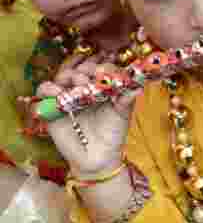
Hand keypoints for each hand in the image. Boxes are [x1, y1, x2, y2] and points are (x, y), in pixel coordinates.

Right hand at [37, 57, 136, 175]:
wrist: (97, 156)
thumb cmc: (113, 133)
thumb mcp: (122, 115)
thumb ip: (127, 100)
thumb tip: (138, 87)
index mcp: (103, 86)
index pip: (101, 68)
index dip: (102, 66)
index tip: (104, 70)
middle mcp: (85, 88)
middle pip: (80, 68)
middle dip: (85, 68)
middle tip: (88, 75)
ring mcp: (68, 95)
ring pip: (62, 76)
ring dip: (68, 74)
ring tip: (75, 81)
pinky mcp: (52, 107)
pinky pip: (44, 92)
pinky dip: (49, 88)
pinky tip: (58, 92)